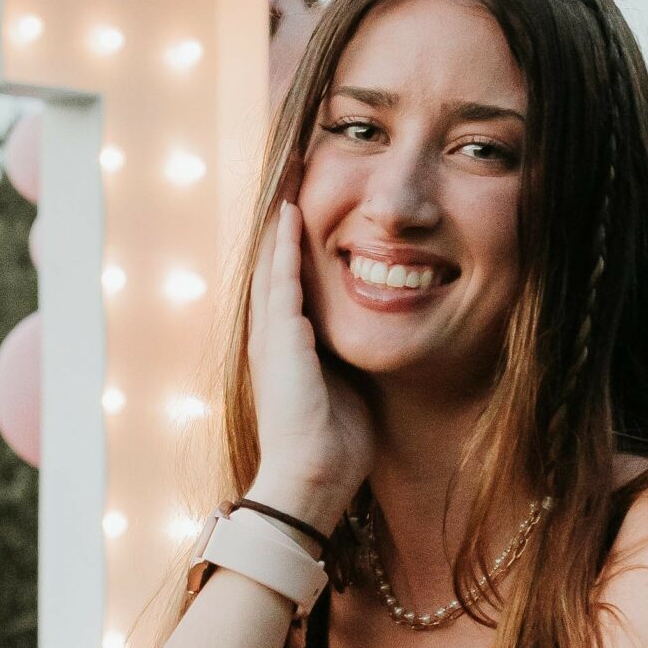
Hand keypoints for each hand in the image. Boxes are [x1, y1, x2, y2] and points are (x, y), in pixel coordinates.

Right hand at [246, 199, 371, 536]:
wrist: (312, 479)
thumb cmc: (335, 444)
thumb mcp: (346, 386)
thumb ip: (350, 356)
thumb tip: (378, 337)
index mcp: (287, 344)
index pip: (290, 279)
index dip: (296, 240)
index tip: (309, 201)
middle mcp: (271, 334)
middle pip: (273, 259)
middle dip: (283, 216)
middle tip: (292, 168)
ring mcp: (270, 336)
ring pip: (271, 262)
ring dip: (279, 218)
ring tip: (287, 175)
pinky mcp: (278, 341)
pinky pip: (280, 281)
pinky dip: (283, 246)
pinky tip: (290, 214)